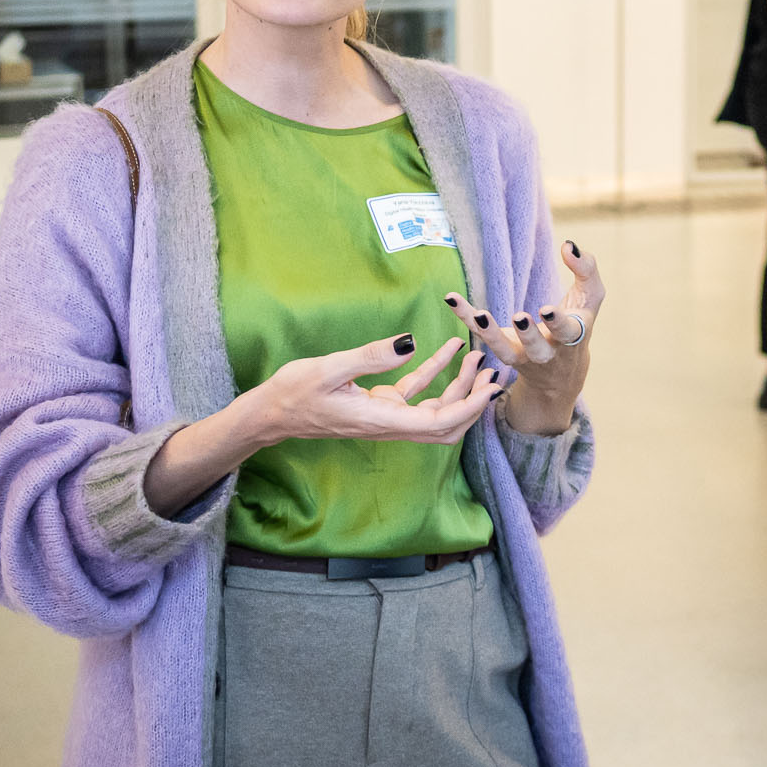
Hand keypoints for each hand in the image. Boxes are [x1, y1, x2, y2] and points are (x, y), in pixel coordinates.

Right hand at [244, 331, 500, 447]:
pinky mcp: (379, 405)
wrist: (271, 413)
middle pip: (447, 424)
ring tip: (477, 357)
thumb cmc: (295, 392)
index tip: (490, 386)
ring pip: (435, 410)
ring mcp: (385, 416)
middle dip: (474, 401)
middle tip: (495, 373)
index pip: (439, 421)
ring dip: (460, 388)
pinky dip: (435, 374)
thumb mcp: (330, 369)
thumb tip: (410, 343)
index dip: (470, 407)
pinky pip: (415, 392)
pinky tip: (448, 349)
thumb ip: (371, 357)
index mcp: (382, 420)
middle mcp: (389, 424)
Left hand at [446, 240, 605, 436]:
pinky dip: (465, 318)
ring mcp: (523, 358)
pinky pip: (481, 336)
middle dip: (529, 335)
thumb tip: (569, 245)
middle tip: (519, 317)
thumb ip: (586, 269)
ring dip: (491, 336)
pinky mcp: (502, 353)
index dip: (558, 322)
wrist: (561, 373)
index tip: (546, 309)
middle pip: (538, 349)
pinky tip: (451, 298)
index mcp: (572, 338)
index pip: (567, 332)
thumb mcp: (590, 298)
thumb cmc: (577, 324)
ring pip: (504, 352)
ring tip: (479, 315)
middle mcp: (547, 353)